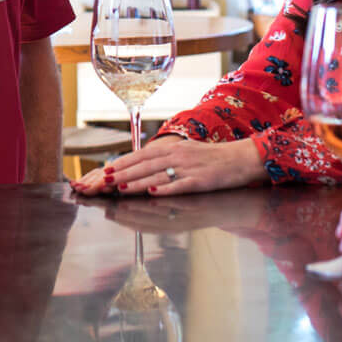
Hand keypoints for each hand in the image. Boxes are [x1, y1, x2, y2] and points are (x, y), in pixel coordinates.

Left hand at [71, 134, 265, 196]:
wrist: (240, 159)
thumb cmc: (210, 159)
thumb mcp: (184, 152)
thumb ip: (162, 159)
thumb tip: (138, 168)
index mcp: (171, 148)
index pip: (139, 156)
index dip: (120, 165)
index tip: (102, 173)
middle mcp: (177, 155)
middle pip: (143, 166)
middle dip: (120, 176)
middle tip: (101, 184)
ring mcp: (188, 168)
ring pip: (157, 175)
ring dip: (136, 183)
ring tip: (118, 189)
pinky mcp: (201, 181)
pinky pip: (180, 185)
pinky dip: (165, 189)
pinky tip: (152, 193)